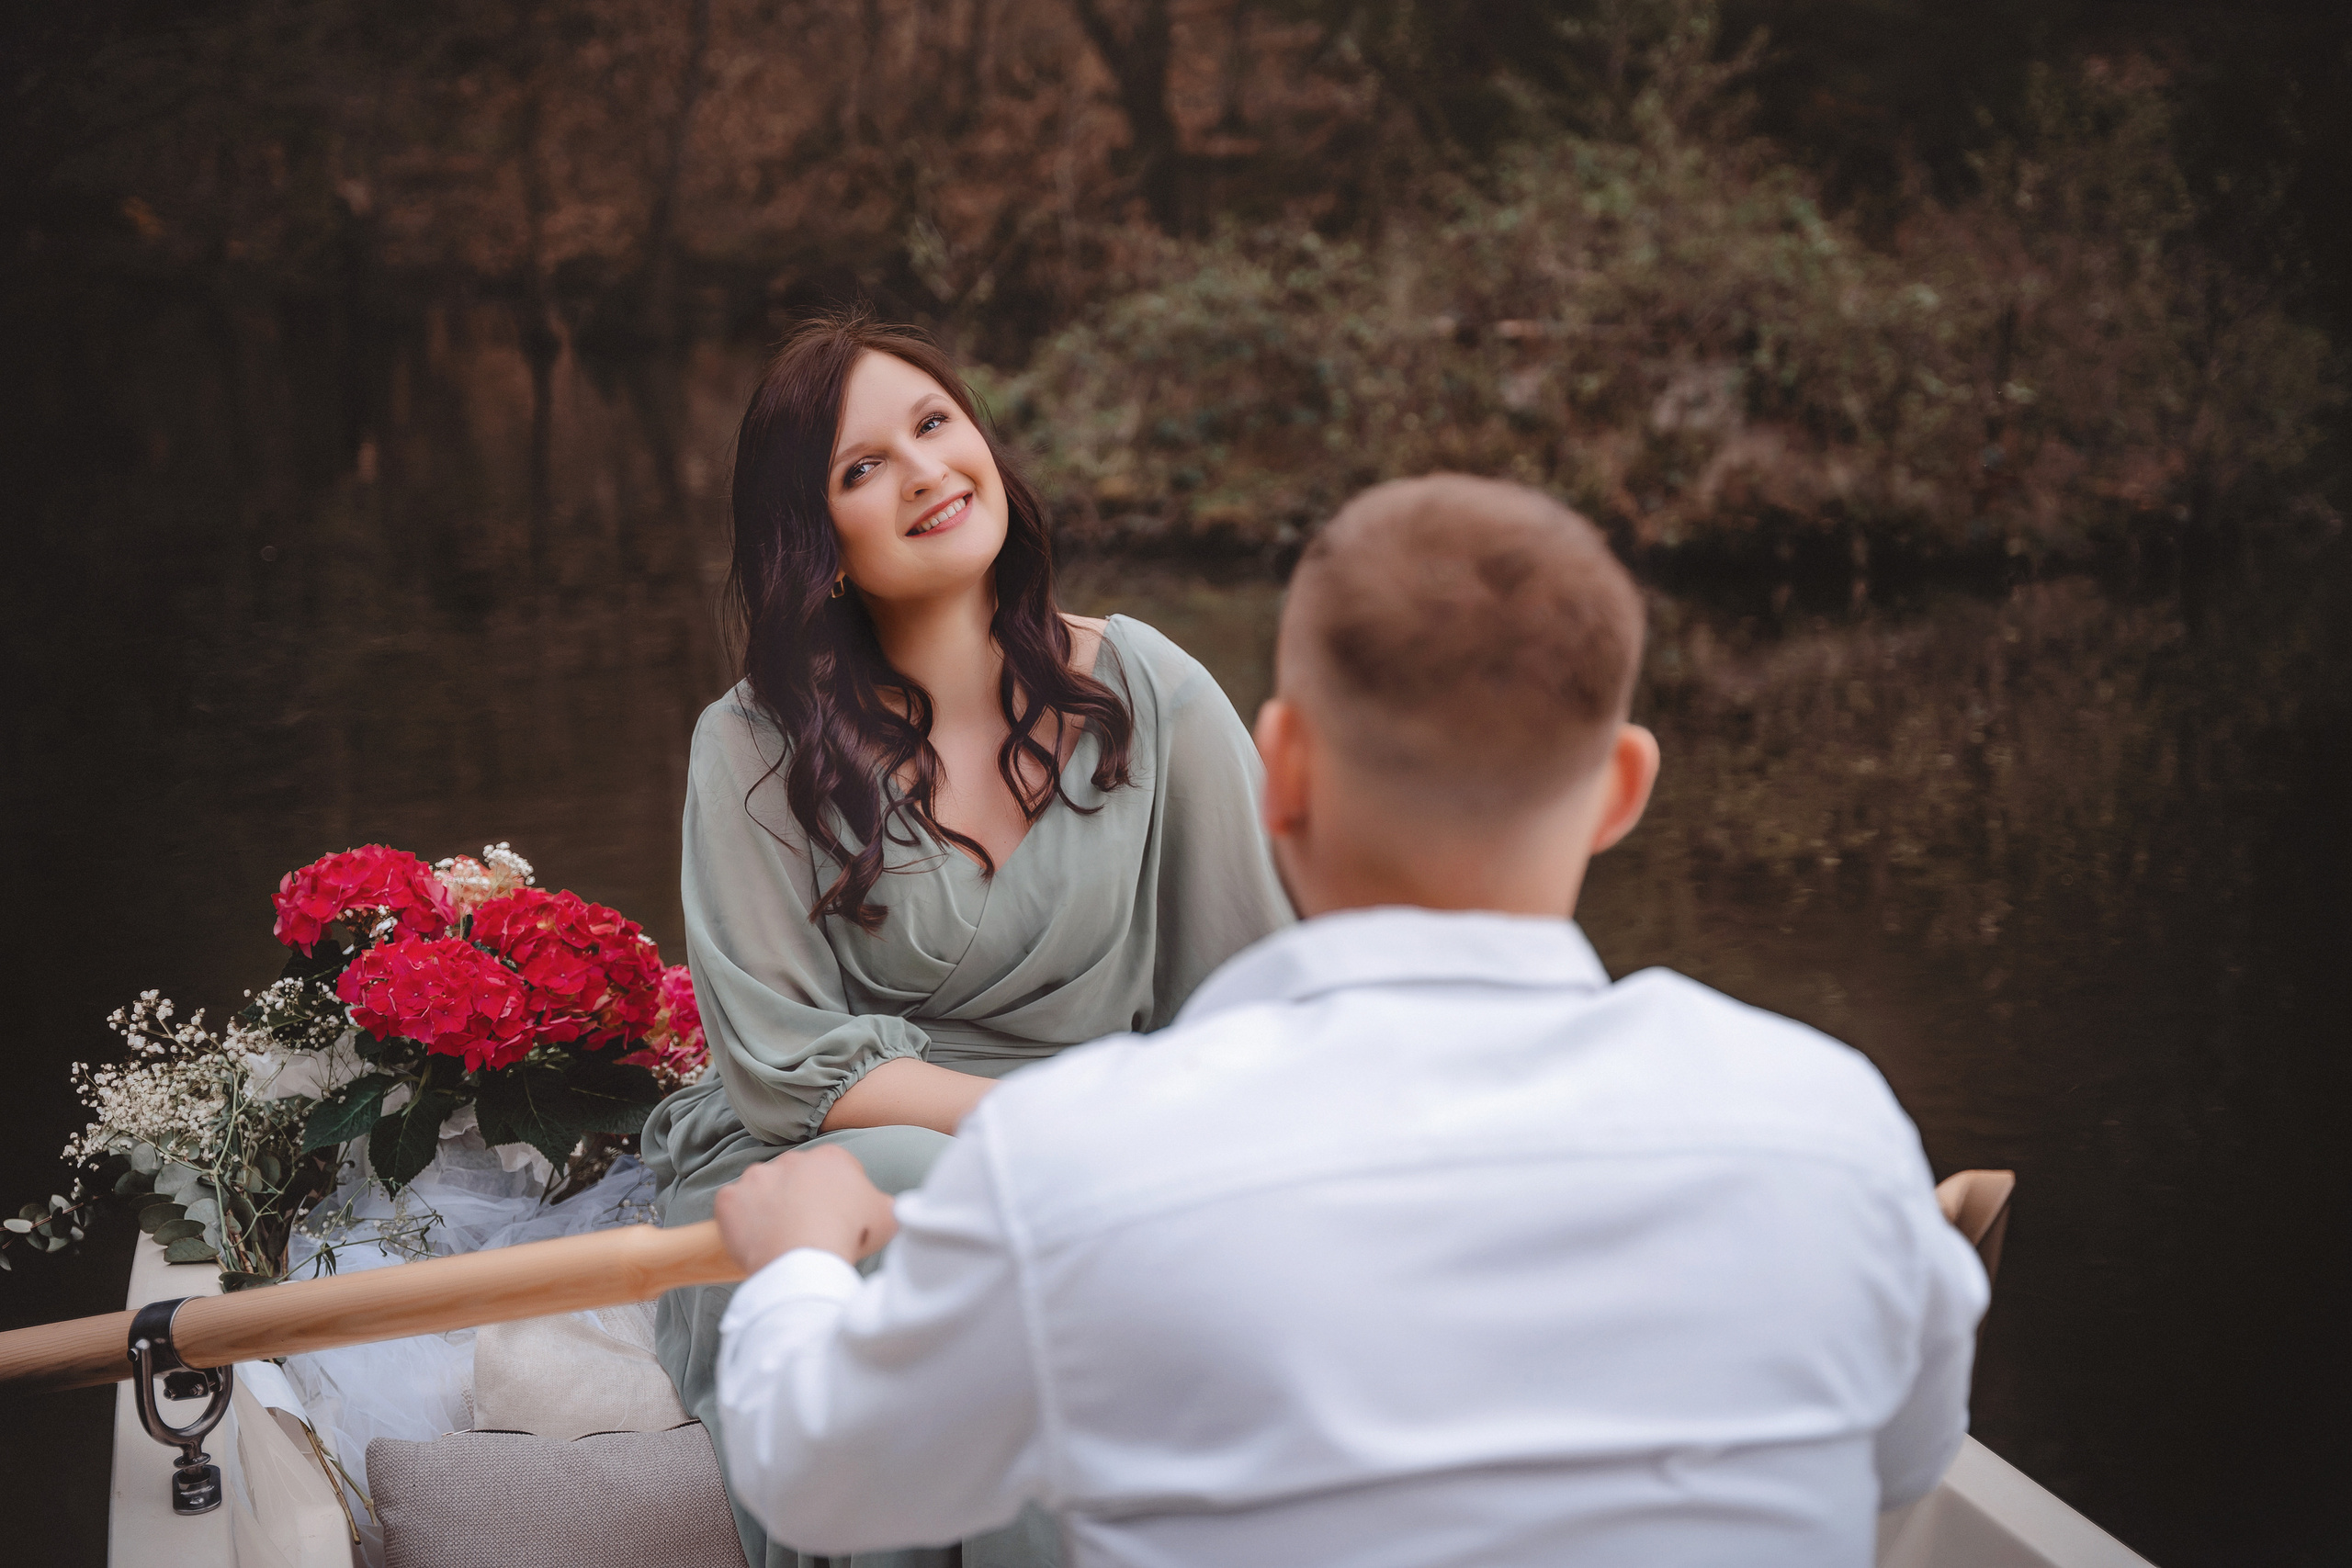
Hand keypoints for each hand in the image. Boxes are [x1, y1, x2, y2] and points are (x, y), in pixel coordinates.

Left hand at [714, 1145, 899, 1273]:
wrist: (804, 1261)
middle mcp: (791, 1159)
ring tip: (780, 1238)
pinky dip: (740, 1222)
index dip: (837, 1198)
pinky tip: (756, 1240)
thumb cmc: (848, 1237)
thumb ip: (881, 1203)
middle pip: (796, 1178)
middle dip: (800, 1199)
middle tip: (807, 1232)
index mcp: (830, 1157)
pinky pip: (733, 1208)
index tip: (838, 1220)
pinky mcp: (729, 1198)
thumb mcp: (886, 1216)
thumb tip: (876, 1205)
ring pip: (762, 1189)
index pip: (834, 1172)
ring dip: (768, 1207)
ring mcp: (756, 1177)